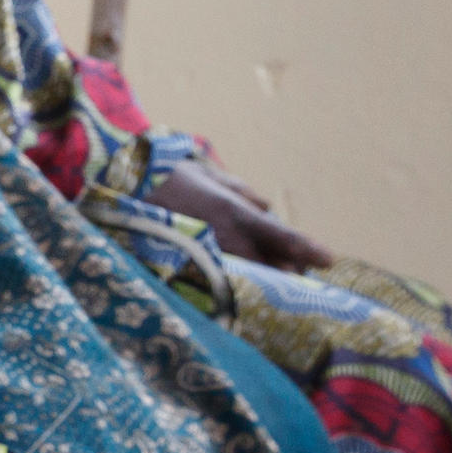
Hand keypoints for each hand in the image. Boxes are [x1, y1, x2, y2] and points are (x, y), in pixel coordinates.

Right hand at [148, 158, 332, 270]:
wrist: (121, 187)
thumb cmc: (165, 175)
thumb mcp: (208, 174)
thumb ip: (239, 191)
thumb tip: (264, 206)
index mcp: (234, 212)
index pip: (280, 235)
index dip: (306, 248)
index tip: (330, 260)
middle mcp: (224, 236)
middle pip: (268, 264)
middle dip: (287, 270)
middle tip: (302, 273)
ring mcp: (205, 253)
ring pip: (247, 273)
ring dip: (264, 276)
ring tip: (277, 278)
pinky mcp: (186, 264)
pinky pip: (220, 274)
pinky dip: (235, 275)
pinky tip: (239, 278)